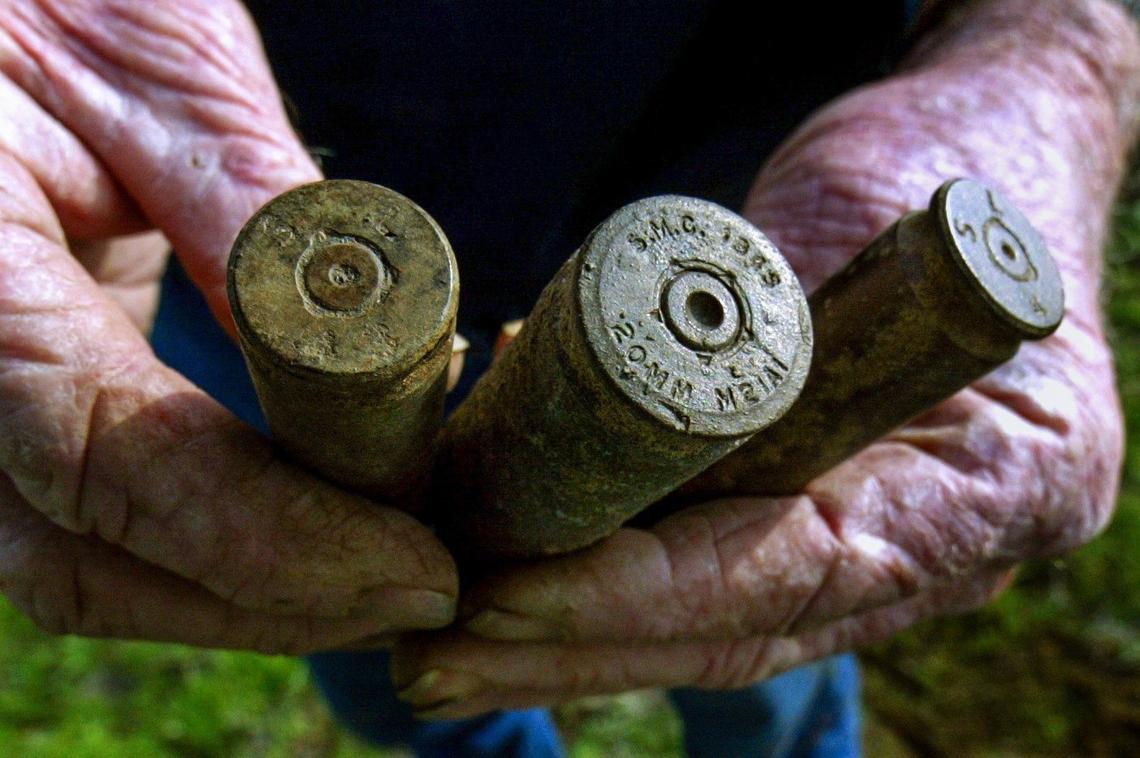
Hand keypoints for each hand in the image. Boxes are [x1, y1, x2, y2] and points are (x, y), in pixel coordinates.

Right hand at [0, 0, 456, 652]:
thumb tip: (387, 359)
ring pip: (75, 565)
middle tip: (424, 590)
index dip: (274, 541)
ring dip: (240, 598)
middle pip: (83, 561)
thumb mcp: (162, 62)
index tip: (419, 568)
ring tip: (382, 581)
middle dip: (271, 600)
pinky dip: (202, 549)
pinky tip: (310, 535)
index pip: (110, 456)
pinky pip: (86, 517)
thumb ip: (254, 210)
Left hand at [390, 0, 1137, 716]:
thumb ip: (773, 325)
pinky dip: (592, 567)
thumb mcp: (885, 226)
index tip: (506, 595)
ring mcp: (870, 537)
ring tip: (437, 652)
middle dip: (572, 651)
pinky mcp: (803, 507)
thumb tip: (578, 398)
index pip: (793, 575)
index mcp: (999, 486)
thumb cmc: (956, 166)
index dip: (643, 598)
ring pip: (700, 622)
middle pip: (732, 633)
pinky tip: (492, 561)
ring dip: (561, 643)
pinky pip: (695, 557)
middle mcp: (938, 546)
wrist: (984, 152)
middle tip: (432, 661)